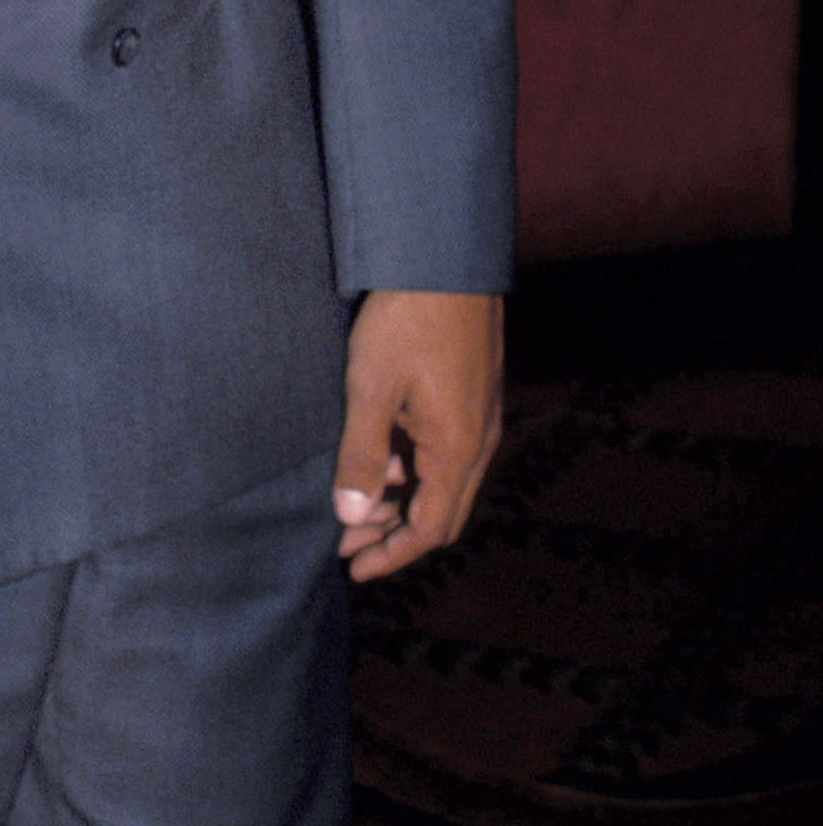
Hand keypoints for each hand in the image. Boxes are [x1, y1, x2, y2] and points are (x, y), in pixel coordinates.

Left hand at [332, 289, 502, 581]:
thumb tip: (350, 516)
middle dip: (394, 535)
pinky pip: (446, 452)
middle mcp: (478, 440)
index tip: (354, 569)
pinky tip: (379, 460)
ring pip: (444, 482)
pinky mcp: (472, 393)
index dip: (393, 555)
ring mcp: (479, 416)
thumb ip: (362, 455)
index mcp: (457, 448)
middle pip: (442, 512)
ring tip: (353, 508)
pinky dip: (413, 470)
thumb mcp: (370, 389)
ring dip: (402, 501)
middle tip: (346, 545)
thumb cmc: (406, 319)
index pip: (431, 528)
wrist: (445, 257)